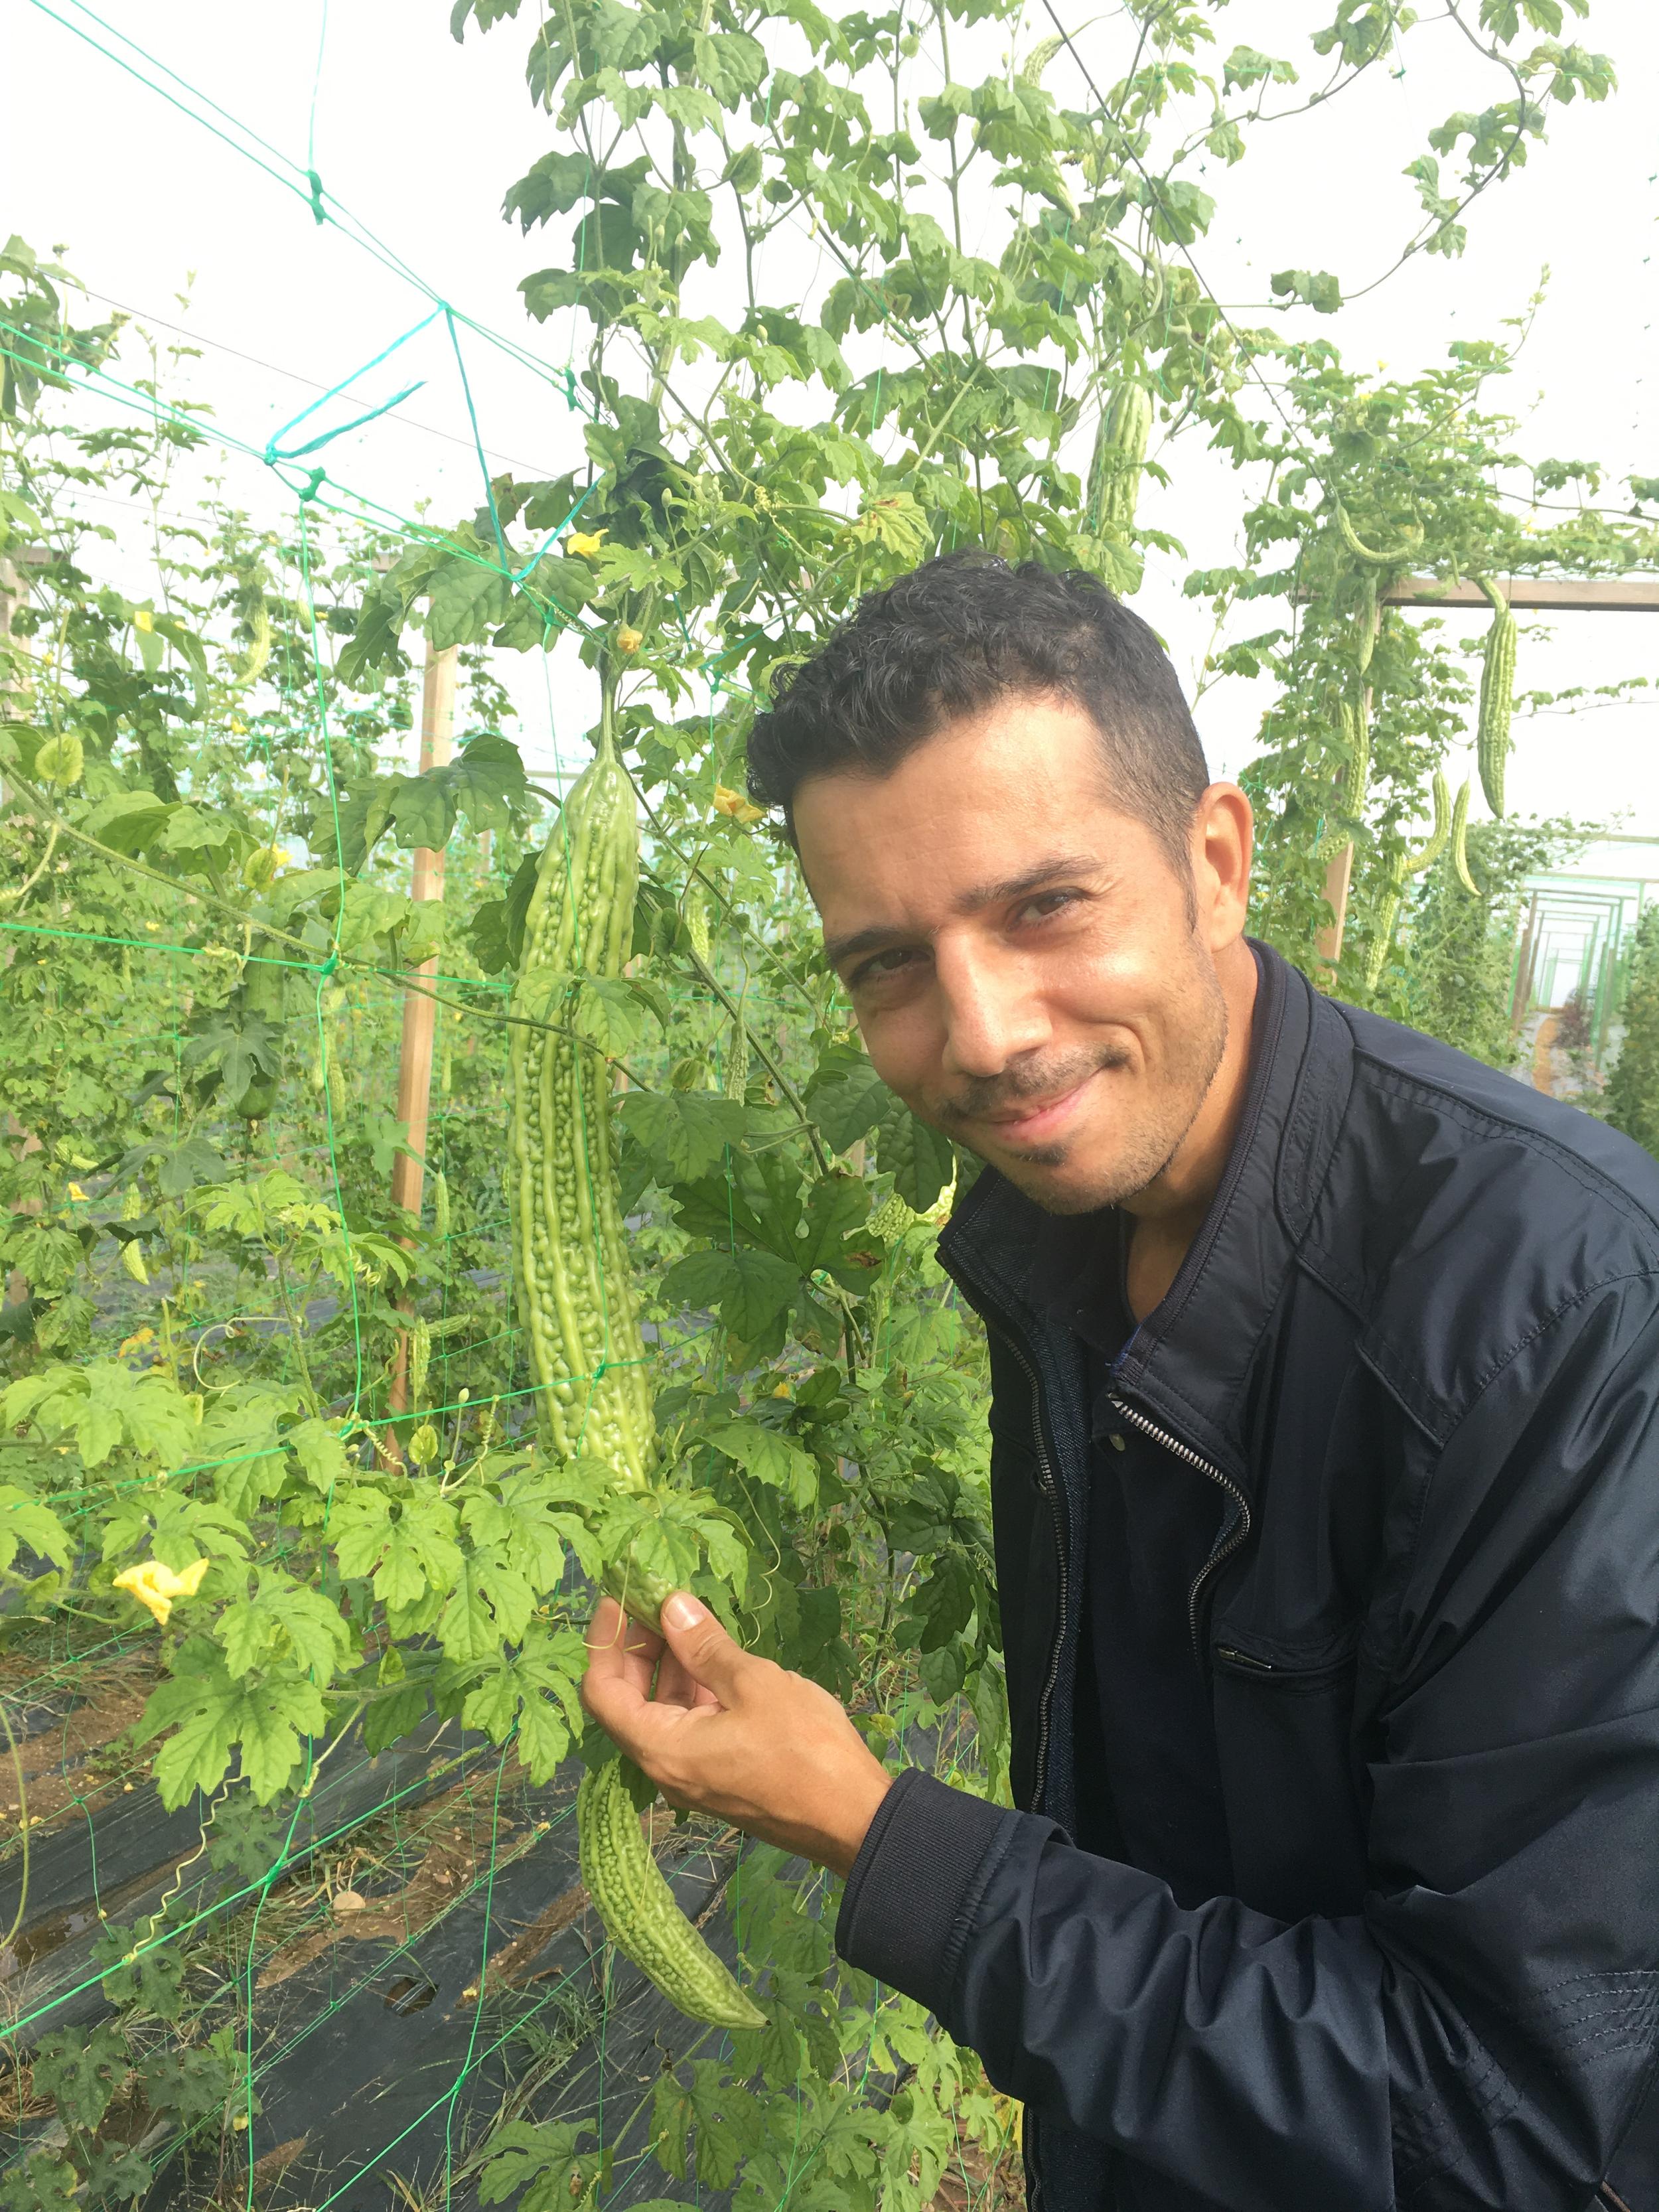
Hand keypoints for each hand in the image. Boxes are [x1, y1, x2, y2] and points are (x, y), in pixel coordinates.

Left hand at [580, 1591, 892, 1877]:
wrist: (855, 1817)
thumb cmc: (803, 1747)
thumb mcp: (755, 1684)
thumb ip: (705, 1646)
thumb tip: (671, 1606)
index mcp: (662, 1748)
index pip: (602, 1692)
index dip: (605, 1641)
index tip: (622, 1597)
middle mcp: (666, 1767)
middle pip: (628, 1701)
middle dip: (638, 1648)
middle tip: (658, 1600)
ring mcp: (694, 1775)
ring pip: (662, 1713)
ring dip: (669, 1666)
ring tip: (690, 1619)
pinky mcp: (720, 1776)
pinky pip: (690, 1727)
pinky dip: (694, 1690)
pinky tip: (718, 1659)